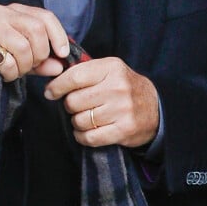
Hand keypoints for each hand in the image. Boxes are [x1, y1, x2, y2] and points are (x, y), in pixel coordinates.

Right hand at [0, 3, 69, 89]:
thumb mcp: (19, 58)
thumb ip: (40, 61)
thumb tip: (60, 65)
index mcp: (15, 12)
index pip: (46, 17)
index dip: (59, 36)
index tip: (63, 54)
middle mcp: (2, 12)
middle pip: (37, 30)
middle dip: (39, 55)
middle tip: (30, 67)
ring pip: (24, 47)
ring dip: (23, 66)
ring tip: (13, 71)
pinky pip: (7, 60)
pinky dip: (9, 72)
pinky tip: (1, 73)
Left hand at [44, 56, 158, 147]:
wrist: (156, 107)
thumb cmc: (124, 87)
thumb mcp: (109, 70)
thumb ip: (84, 71)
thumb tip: (52, 79)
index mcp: (111, 68)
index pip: (74, 76)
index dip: (57, 86)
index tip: (50, 92)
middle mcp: (117, 87)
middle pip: (74, 101)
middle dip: (69, 106)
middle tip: (76, 106)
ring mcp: (122, 110)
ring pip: (80, 120)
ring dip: (77, 122)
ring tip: (85, 117)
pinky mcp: (124, 130)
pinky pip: (90, 137)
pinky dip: (83, 136)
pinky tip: (87, 131)